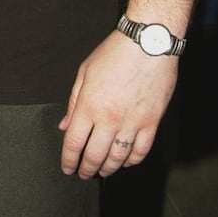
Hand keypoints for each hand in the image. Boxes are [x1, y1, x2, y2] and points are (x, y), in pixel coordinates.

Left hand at [58, 31, 177, 179]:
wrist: (148, 43)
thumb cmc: (114, 53)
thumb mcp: (85, 71)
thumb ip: (74, 101)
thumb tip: (65, 125)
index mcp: (89, 105)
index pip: (74, 143)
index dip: (68, 160)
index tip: (67, 167)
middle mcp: (110, 118)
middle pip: (95, 155)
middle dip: (86, 169)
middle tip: (83, 173)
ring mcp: (132, 122)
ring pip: (118, 157)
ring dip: (108, 169)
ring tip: (102, 171)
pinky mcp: (152, 122)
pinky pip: (141, 150)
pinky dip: (132, 160)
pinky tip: (125, 161)